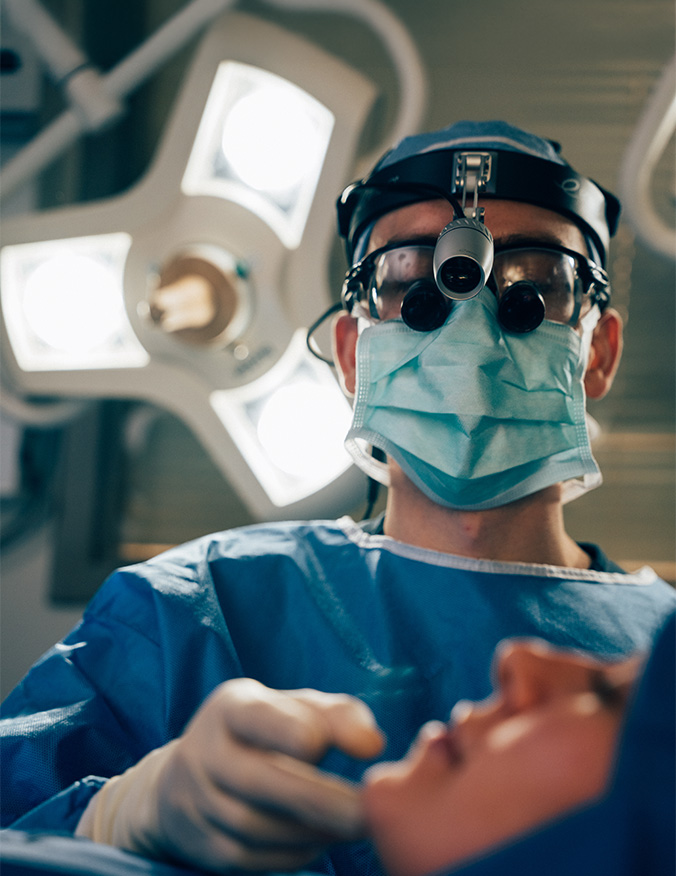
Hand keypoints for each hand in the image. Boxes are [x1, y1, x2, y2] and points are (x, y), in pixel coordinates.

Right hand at [76, 679, 383, 871]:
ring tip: (357, 825)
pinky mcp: (203, 844)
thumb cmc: (263, 733)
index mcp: (231, 707)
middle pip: (258, 779)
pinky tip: (324, 839)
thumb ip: (336, 715)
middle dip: (318, 798)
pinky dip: (294, 853)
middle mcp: (206, 750)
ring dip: (313, 830)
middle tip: (367, 812)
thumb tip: (372, 743)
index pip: (260, 717)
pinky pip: (251, 857)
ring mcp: (197, 800)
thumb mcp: (292, 708)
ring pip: (255, 825)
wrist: (186, 777)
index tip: (336, 745)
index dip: (296, 731)